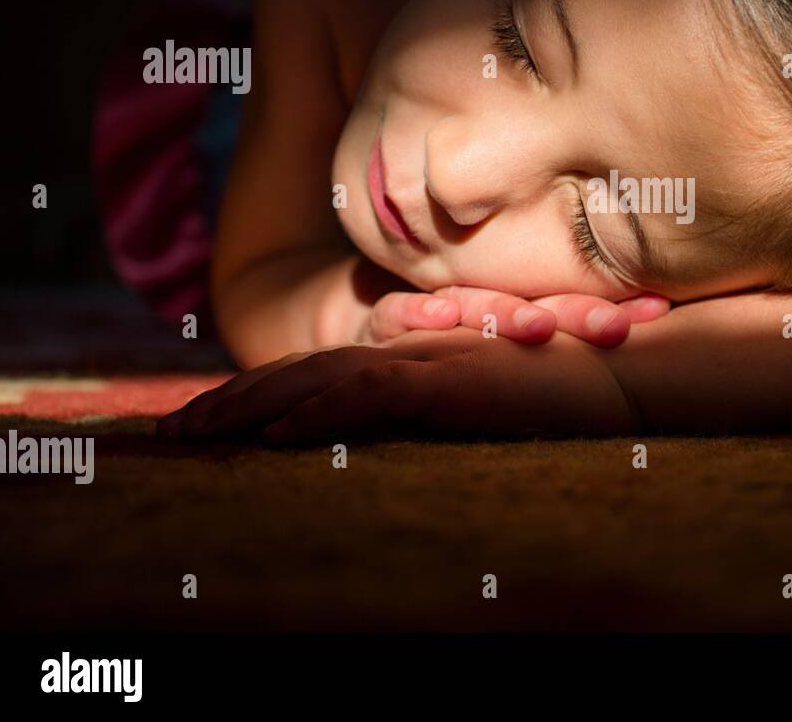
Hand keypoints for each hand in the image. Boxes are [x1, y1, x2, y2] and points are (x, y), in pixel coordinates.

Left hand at [157, 328, 635, 443]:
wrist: (618, 371)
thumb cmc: (558, 389)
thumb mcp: (483, 398)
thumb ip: (435, 400)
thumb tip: (389, 425)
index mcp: (409, 358)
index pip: (320, 373)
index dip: (260, 394)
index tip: (211, 421)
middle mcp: (407, 354)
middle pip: (302, 373)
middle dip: (231, 402)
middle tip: (173, 430)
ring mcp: (426, 364)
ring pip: (320, 380)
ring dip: (251, 408)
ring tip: (195, 433)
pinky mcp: (449, 382)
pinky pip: (370, 395)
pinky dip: (320, 414)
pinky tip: (277, 437)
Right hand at [360, 286, 668, 347]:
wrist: (367, 357)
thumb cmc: (451, 365)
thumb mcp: (506, 373)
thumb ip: (563, 372)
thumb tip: (645, 396)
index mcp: (517, 315)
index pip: (570, 305)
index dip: (613, 304)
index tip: (659, 309)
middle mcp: (477, 308)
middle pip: (530, 303)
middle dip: (573, 311)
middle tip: (615, 326)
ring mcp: (431, 314)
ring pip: (469, 305)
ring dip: (501, 313)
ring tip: (536, 328)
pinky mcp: (379, 326)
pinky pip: (395, 314)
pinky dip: (415, 315)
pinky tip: (439, 319)